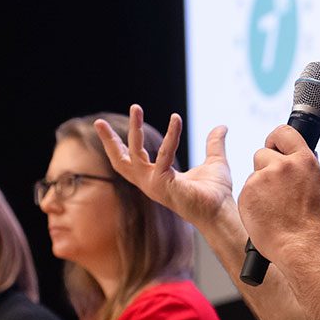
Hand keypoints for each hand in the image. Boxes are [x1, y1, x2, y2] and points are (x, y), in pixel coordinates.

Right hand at [93, 104, 236, 228]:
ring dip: (134, 129)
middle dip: (109, 141)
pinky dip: (170, 135)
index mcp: (155, 178)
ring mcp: (153, 185)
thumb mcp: (214, 161)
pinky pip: (163, 154)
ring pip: (134, 153)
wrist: (222, 211)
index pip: (129, 161)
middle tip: (98, 122)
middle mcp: (149, 182)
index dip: (116, 145)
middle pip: (120, 161)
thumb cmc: (216, 193)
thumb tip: (221, 127)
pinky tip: (176, 119)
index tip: (104, 128)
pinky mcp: (163, 184)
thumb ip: (213, 143)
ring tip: (135, 108)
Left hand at [238, 125, 319, 263]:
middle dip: (265, 165)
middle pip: (263, 153)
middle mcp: (283, 165)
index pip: (284, 133)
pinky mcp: (247, 192)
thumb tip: (303, 163)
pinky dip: (252, 199)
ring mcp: (263, 178)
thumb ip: (308, 171)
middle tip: (272, 185)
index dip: (275, 138)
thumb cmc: (312, 224)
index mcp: (304, 161)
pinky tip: (263, 212)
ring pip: (254, 173)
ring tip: (271, 204)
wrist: (298, 245)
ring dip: (259, 184)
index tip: (273, 144)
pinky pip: (247, 190)